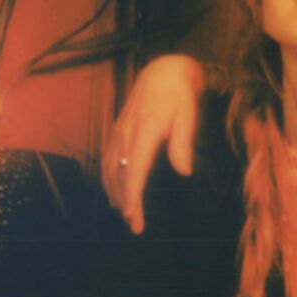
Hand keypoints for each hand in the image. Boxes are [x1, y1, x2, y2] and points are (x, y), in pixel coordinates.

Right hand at [101, 54, 204, 232]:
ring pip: (110, 169)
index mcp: (145, 131)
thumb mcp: (188, 114)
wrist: (162, 71)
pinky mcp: (117, 130)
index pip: (134, 172)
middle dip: (124, 202)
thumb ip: (183, 143)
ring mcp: (119, 131)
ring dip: (115, 193)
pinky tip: (114, 191)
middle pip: (119, 175)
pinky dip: (109, 178)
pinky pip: (108, 159)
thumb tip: (184, 172)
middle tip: (134, 225)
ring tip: (125, 214)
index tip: (134, 218)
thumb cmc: (180, 94)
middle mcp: (127, 133)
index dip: (132, 197)